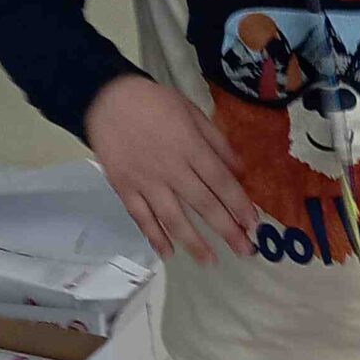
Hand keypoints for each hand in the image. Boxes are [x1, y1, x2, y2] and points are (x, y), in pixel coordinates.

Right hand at [84, 74, 255, 264]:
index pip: (221, 182)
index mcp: (191, 148)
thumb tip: (240, 170)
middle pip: (204, 205)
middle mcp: (171, 169)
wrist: (106, 98)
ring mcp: (146, 181)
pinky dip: (154, 236)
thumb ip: (217, 142)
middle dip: (227, 230)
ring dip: (194, 242)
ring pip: (173, 218)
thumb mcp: (192, 112)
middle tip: (245, 251)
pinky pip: (141, 217)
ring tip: (210, 261)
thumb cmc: (154, 103)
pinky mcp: (125, 188)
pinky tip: (168, 253)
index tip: (254, 225)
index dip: (239, 205)